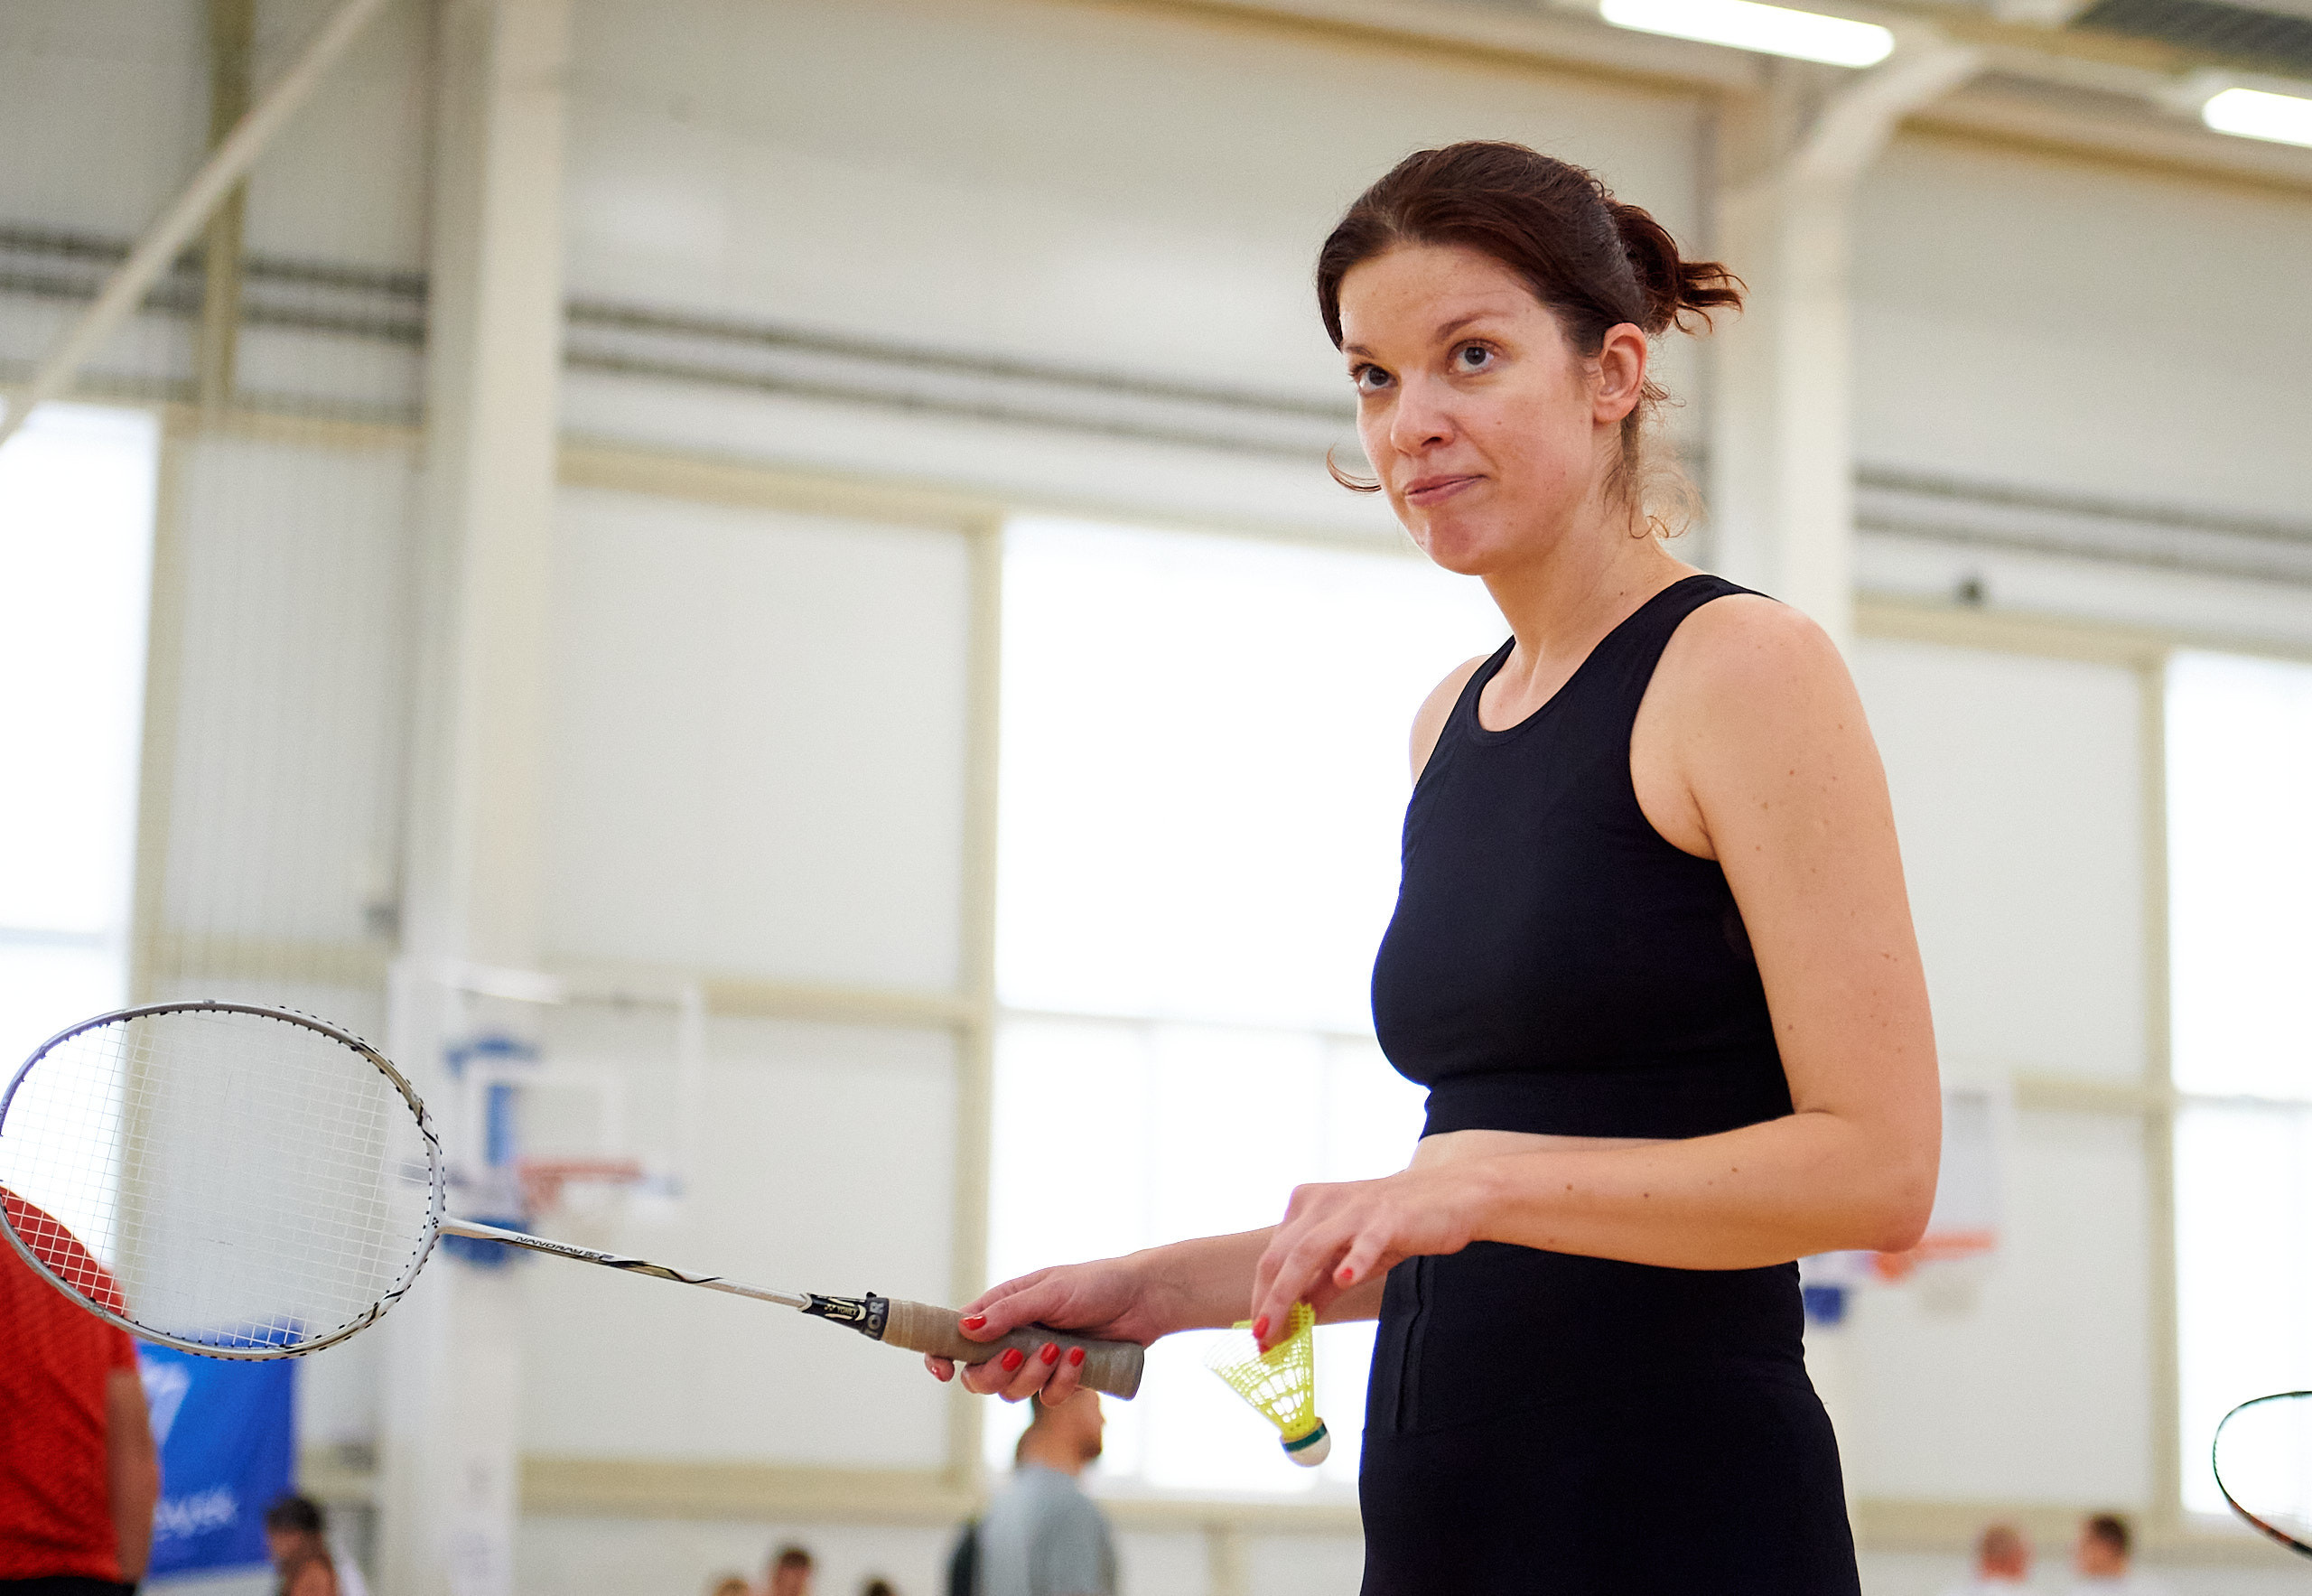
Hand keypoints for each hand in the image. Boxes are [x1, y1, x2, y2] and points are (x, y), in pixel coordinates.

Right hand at [922, 1255, 1165, 1405]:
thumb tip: (964, 1329)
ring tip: (1061, 1349)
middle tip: (1021, 1354)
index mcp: (1001, 1310)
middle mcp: (1013, 1338)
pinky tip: (1081, 1357)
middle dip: (996, 1373)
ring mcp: (1037, 1361)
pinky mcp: (1063, 1379)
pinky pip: (1049, 1398)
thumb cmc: (1096, 1284)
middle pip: (979, 1376)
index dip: (941, 1355)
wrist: (1144, 1299)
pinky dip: (1063, 1381)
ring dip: (1035, 1376)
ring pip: (1012, 1392)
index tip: (942, 1370)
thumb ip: (1007, 1313)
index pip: (956, 1336)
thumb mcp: (1049, 1291)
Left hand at [1248, 1166, 1489, 1346]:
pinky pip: (1366, 1240)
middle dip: (1268, 1302)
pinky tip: (1344, 1279)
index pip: (1272, 1256)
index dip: (1262, 1297)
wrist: (1450, 1196)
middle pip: (1281, 1255)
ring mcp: (1353, 1209)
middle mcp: (1321, 1202)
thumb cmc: (1392, 1227)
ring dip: (1288, 1292)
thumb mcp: (1348, 1258)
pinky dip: (1353, 1259)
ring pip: (1309, 1250)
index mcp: (1306, 1206)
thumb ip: (1319, 1287)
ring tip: (1280, 1328)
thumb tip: (1291, 1325)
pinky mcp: (1388, 1218)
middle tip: (1262, 1341)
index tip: (1259, 1336)